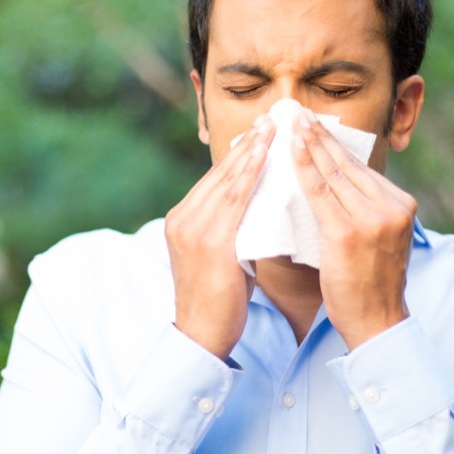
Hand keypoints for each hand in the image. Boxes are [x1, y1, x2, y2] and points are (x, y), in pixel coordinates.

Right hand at [165, 115, 274, 360]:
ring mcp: (193, 229)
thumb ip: (232, 229)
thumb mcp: (222, 256)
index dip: (238, 155)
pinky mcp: (209, 241)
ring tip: (271, 128)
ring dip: (251, 151)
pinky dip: (249, 174)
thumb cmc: (218, 301)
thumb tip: (259, 208)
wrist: (202, 335)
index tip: (259, 132)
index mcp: (182, 221)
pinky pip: (234, 199)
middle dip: (247, 144)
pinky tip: (265, 156)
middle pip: (219, 173)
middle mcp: (183, 219)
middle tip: (270, 118)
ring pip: (227, 180)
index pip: (214, 180)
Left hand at [291, 110, 415, 349]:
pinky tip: (290, 151)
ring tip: (291, 122)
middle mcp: (390, 206)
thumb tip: (332, 184)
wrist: (377, 322)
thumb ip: (362, 211)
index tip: (313, 124)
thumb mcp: (375, 239)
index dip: (333, 144)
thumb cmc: (368, 284)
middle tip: (298, 111)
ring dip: (308, 144)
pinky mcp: (348, 232)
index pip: (359, 167)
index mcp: (400, 205)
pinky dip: (303, 168)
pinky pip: (319, 192)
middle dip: (320, 135)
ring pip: (332, 173)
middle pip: (346, 164)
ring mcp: (372, 218)